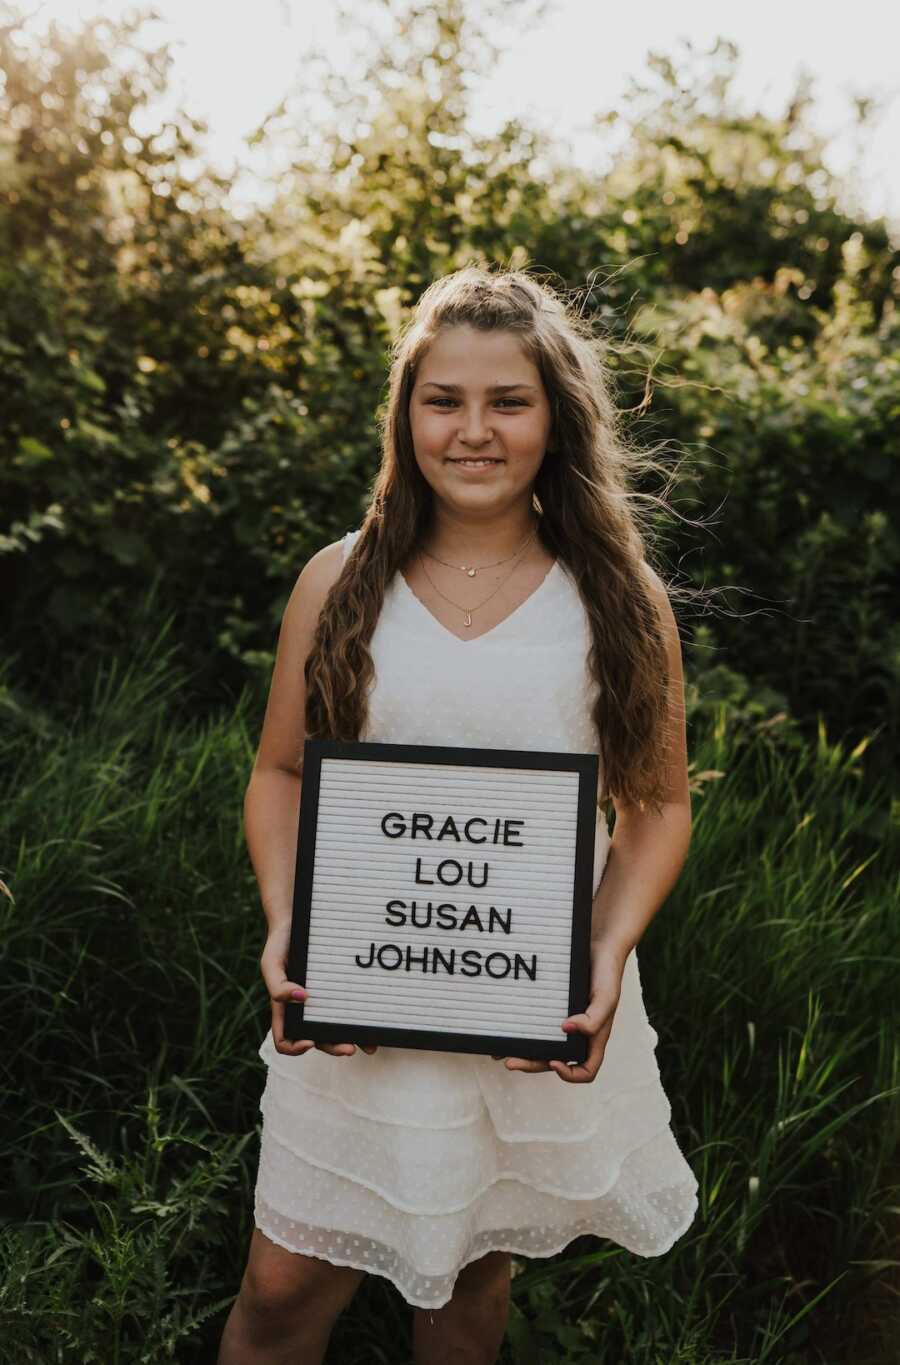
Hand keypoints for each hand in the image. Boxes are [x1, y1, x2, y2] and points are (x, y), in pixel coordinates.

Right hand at [261, 926, 377, 1058]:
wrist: (297, 920)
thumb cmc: (280, 943)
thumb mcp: (271, 963)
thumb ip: (278, 985)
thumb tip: (301, 998)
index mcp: (286, 1009)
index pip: (287, 1040)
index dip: (296, 1047)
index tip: (310, 1041)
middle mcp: (306, 1009)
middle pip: (319, 1039)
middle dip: (334, 1047)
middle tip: (350, 1049)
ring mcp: (325, 999)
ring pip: (338, 1028)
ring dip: (354, 1039)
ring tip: (371, 1045)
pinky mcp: (341, 987)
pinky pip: (351, 1006)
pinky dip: (362, 1016)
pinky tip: (375, 1019)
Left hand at [490, 943, 625, 1082]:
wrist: (598, 944)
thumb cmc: (607, 973)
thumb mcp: (607, 997)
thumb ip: (594, 1018)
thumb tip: (566, 1029)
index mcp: (593, 1038)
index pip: (585, 1070)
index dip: (569, 1074)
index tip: (553, 1062)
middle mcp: (577, 1034)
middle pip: (554, 1060)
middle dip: (532, 1064)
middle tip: (510, 1062)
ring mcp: (563, 1021)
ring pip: (542, 1045)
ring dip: (522, 1052)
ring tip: (499, 1053)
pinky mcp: (550, 1007)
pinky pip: (534, 1022)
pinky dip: (520, 1029)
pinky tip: (504, 1027)